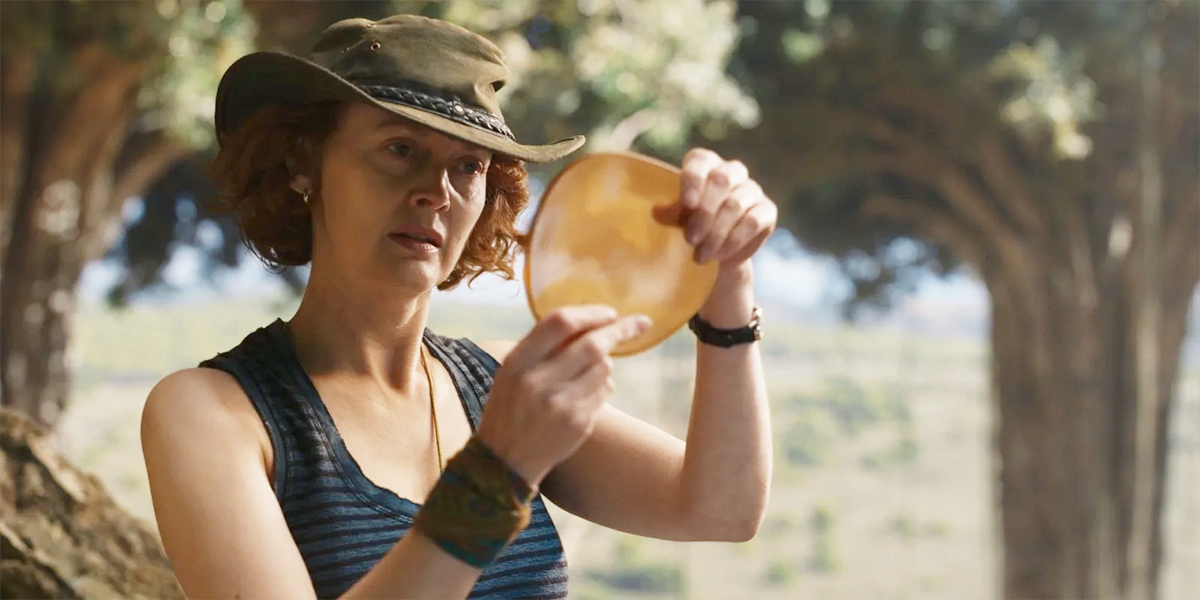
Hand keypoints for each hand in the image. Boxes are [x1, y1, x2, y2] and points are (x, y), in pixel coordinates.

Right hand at [477, 305, 650, 485]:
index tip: (609, 312)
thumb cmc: (509, 409)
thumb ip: (542, 348)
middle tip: (640, 323)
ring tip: (590, 371)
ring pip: (604, 367)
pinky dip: (604, 385)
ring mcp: (560, 404)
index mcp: (517, 362)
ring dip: (606, 362)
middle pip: (592, 344)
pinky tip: (588, 392)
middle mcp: (538, 381)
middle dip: (621, 330)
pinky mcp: (578, 423)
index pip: (559, 323)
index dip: (590, 313)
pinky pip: (605, 391)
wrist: (504, 462)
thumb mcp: (511, 373)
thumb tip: (588, 322)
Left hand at [653, 148, 777, 268]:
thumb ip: (671, 213)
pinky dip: (734, 240)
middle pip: (721, 179)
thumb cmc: (692, 227)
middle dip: (704, 212)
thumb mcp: (677, 220)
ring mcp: (752, 189)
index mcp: (706, 165)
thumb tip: (656, 211)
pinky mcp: (767, 210)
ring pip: (735, 204)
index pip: (700, 161)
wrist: (717, 253)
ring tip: (701, 255)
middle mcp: (732, 171)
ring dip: (716, 233)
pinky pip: (753, 222)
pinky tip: (720, 255)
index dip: (693, 180)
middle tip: (690, 239)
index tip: (687, 204)